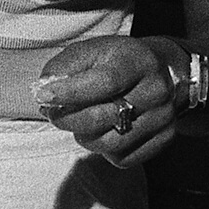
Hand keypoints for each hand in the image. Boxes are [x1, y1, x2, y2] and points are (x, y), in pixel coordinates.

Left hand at [32, 36, 182, 167]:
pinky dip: (105, 150)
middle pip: (102, 118)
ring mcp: (163, 117)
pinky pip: (122, 158)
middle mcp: (156, 90)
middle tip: (53, 113)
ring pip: (110, 144)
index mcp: (137, 61)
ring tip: (81, 122)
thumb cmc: (118, 61)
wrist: (161, 70)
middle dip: (67, 119)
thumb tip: (45, 89)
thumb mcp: (91, 50)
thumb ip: (64, 66)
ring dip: (85, 136)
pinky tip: (105, 130)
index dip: (70, 92)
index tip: (44, 96)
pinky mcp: (164, 138)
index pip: (104, 82)